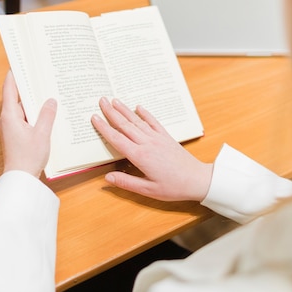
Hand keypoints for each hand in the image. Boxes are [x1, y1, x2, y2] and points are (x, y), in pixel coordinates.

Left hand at [0, 71, 56, 177]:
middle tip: (40, 75)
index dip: (14, 75)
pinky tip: (47, 113)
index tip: (18, 63)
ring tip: (48, 93)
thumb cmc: (28, 157)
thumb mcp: (42, 134)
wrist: (20, 178)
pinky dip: (35, 114)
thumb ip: (47, 115)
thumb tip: (50, 100)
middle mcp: (8, 119)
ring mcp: (11, 127)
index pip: (9, 89)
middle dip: (28, 87)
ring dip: (34, 102)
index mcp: (10, 115)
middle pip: (17, 97)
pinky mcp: (17, 135)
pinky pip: (26, 119)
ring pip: (23, 109)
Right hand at [91, 97, 212, 201]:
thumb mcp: (148, 190)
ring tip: (114, 100)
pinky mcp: (166, 138)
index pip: (117, 139)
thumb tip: (107, 178)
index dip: (104, 128)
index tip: (94, 117)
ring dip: (125, 110)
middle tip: (101, 100)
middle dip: (111, 112)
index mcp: (140, 156)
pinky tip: (139, 107)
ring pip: (137, 121)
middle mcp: (147, 144)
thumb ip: (126, 182)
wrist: (197, 180)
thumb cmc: (173, 187)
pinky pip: (153, 122)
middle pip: (125, 125)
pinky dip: (145, 113)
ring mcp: (157, 139)